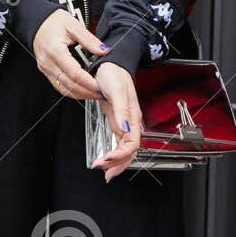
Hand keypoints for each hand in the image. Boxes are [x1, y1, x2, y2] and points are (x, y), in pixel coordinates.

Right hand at [32, 9, 105, 98]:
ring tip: (94, 93)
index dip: (89, 83)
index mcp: (55, 51)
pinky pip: (59, 86)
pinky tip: (83, 90)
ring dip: (80, 94)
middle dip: (87, 92)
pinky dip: (72, 90)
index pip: (74, 73)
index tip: (100, 86)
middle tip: (101, 92)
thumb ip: (89, 40)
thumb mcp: (74, 25)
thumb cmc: (53, 22)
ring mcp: (45, 69)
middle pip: (69, 85)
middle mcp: (48, 63)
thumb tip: (103, 50)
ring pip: (64, 89)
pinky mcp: (46, 71)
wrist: (38, 22)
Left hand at [92, 62, 142, 180]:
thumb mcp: (116, 91)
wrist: (111, 64)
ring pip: (125, 150)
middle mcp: (131, 123)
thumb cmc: (114, 74)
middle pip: (130, 151)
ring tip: (105, 172)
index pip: (132, 144)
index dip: (120, 155)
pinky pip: (119, 143)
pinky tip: (107, 160)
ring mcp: (124, 123)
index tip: (106, 160)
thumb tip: (124, 128)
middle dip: (118, 164)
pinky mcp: (117, 121)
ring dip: (117, 163)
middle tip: (102, 171)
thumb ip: (121, 110)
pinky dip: (114, 154)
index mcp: (133, 117)